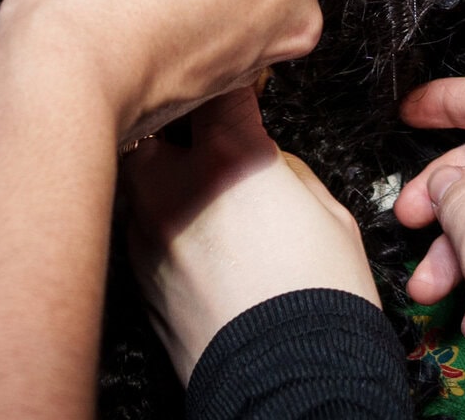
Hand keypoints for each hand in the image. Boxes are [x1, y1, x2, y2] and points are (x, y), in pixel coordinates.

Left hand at [124, 89, 378, 382]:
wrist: (293, 386)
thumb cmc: (321, 306)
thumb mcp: (329, 215)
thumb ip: (286, 171)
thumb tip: (265, 163)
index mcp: (231, 158)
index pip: (216, 85)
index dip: (230, 77)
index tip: (239, 79)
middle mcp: (175, 188)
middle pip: (149, 121)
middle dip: (171, 120)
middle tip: (198, 129)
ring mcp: (147, 234)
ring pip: (135, 177)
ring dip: (159, 173)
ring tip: (193, 191)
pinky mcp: (137, 280)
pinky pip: (137, 229)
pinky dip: (158, 224)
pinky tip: (190, 242)